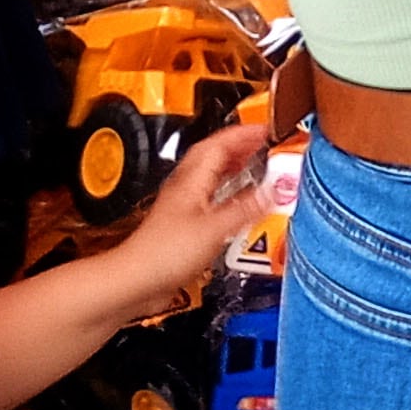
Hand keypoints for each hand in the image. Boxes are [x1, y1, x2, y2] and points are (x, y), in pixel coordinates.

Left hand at [125, 124, 271, 286]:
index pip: (220, 144)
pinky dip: (226, 193)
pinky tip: (235, 204)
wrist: (136, 280)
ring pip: (210, 175)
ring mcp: (182, 206)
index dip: (244, 134)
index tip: (265, 128)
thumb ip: (245, 209)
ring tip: (254, 166)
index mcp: (192, 180)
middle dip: (239, 146)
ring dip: (232, 167)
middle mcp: (185, 188)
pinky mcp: (182, 226)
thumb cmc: (163, 253)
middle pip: (213, 155)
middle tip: (263, 143)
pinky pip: (208, 199)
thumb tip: (275, 191)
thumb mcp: (214, 229)